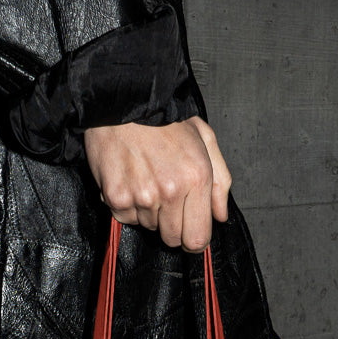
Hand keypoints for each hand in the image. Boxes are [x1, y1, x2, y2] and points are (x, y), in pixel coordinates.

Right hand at [83, 116, 231, 251]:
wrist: (126, 99)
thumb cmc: (166, 119)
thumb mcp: (205, 139)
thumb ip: (220, 181)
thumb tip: (220, 215)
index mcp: (197, 178)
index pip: (198, 239)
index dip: (194, 239)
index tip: (189, 230)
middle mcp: (170, 191)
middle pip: (172, 239)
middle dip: (171, 224)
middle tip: (165, 196)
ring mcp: (142, 196)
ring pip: (148, 227)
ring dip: (148, 211)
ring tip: (146, 178)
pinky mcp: (117, 197)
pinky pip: (125, 218)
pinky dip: (127, 204)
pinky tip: (129, 179)